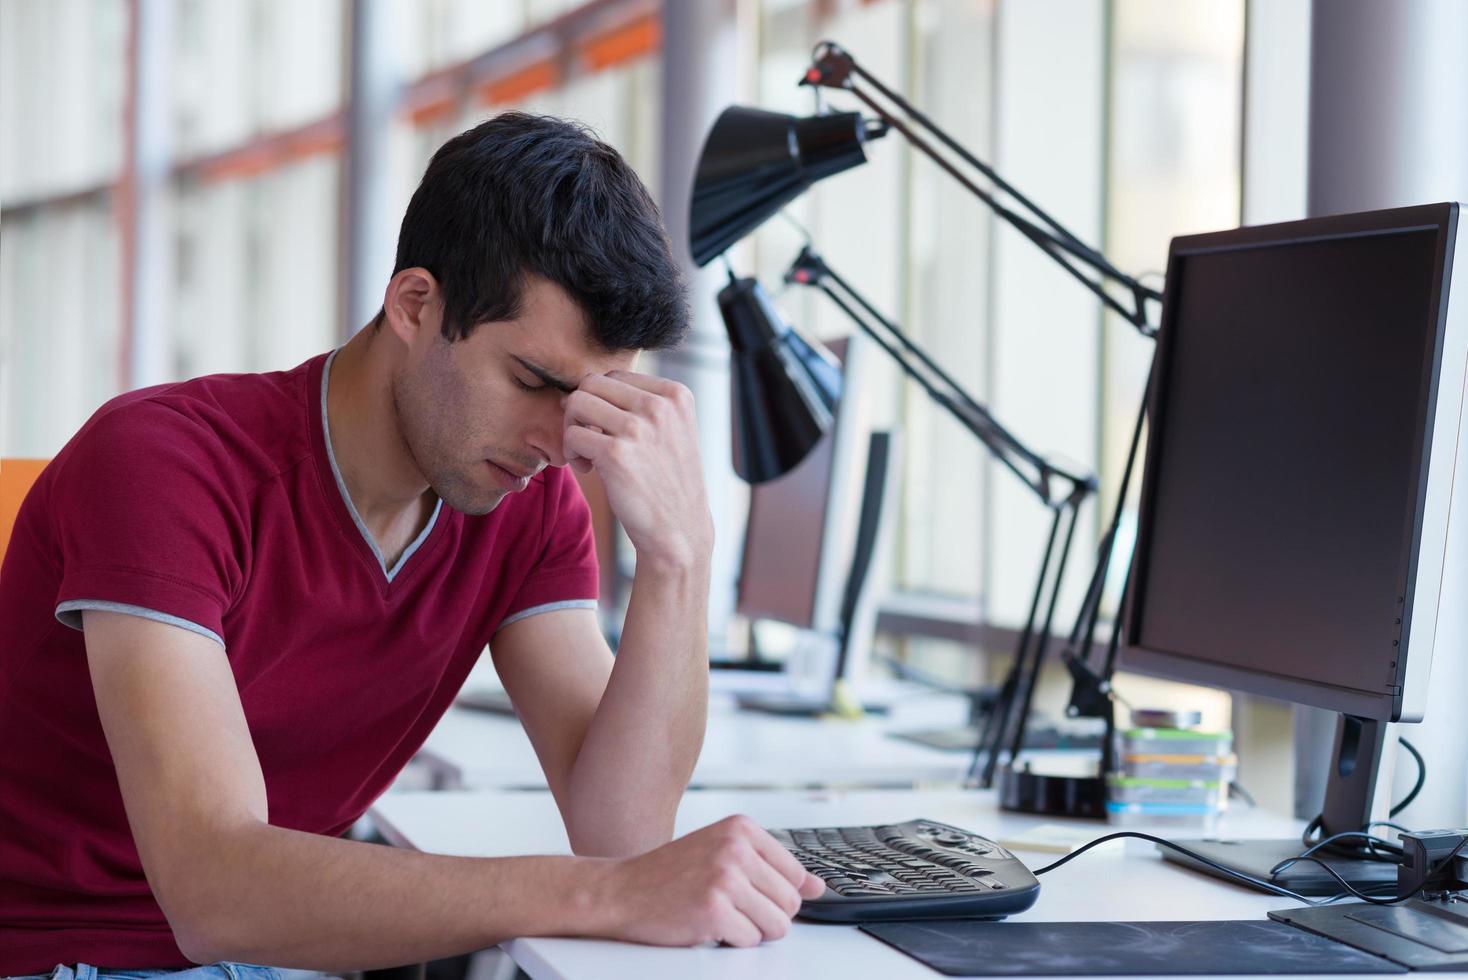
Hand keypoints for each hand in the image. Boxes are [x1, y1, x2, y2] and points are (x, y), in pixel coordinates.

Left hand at [561, 371, 713, 567]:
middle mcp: (660, 406)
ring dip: (572, 429)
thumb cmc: (667, 482)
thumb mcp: (670, 431)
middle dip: (581, 410)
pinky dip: (572, 452)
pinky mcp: (616, 454)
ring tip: (587, 454)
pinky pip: (572, 435)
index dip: (602, 402)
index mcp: (676, 394)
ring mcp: (639, 428)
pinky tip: (589, 469)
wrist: (679, 532)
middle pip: (591, 383)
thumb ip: (637, 404)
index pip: (615, 374)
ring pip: (576, 403)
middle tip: (589, 440)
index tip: (609, 431)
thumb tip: (579, 389)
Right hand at [590, 815, 825, 946]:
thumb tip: (817, 887)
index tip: (750, 893)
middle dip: (765, 914)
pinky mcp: (714, 909)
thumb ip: (772, 867)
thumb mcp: (722, 853)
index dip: (775, 894)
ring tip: (720, 914)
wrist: (621, 890)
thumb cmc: (670, 874)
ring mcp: (725, 878)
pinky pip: (750, 940)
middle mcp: (735, 848)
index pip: (795, 874)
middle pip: (790, 903)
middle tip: (729, 905)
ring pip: (777, 925)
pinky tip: (706, 923)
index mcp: (741, 828)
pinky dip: (731, 940)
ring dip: (751, 929)